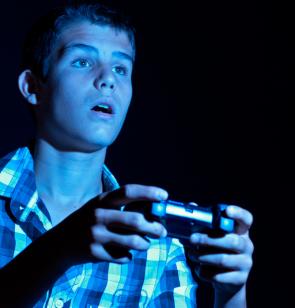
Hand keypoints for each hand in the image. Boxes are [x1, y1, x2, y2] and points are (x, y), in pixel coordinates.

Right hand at [53, 184, 167, 264]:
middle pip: (136, 220)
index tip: (164, 195)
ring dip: (145, 244)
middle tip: (163, 231)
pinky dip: (128, 255)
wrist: (60, 243)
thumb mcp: (100, 206)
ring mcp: (96, 235)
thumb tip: (152, 211)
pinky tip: (125, 252)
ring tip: (146, 243)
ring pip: (133, 242)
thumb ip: (121, 206)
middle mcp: (98, 215)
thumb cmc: (87, 220)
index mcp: (102, 200)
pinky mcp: (95, 253)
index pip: (128, 191)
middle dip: (155, 227)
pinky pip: (123, 256)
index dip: (148, 192)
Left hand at [188, 205, 253, 294]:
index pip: (246, 219)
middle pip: (232, 241)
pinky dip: (204, 271)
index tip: (227, 211)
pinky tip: (199, 268)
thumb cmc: (216, 249)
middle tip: (192, 239)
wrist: (225, 279)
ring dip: (202, 257)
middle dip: (208, 240)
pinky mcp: (240, 279)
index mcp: (241, 231)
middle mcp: (247, 245)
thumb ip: (203, 221)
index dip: (238, 213)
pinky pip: (219, 276)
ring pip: (223, 260)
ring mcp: (246, 263)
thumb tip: (192, 206)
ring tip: (191, 254)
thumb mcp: (211, 234)